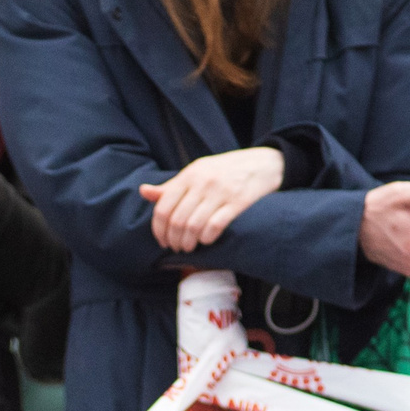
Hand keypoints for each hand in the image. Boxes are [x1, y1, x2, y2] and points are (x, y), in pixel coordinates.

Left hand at [138, 147, 283, 250]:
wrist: (265, 162)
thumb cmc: (225, 171)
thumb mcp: (197, 172)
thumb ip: (171, 186)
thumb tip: (143, 192)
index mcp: (189, 175)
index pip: (162, 208)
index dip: (158, 230)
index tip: (162, 241)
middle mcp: (203, 182)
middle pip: (176, 221)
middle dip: (173, 240)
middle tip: (177, 248)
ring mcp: (221, 192)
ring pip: (193, 226)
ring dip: (188, 243)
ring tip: (189, 247)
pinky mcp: (239, 201)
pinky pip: (215, 226)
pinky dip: (207, 238)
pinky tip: (206, 241)